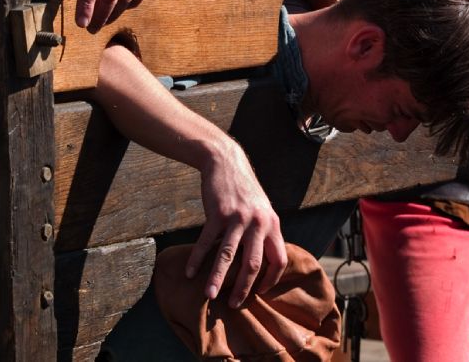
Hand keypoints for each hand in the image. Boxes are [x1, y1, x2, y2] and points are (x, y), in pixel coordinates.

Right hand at [185, 139, 287, 307]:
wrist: (227, 163)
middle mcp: (259, 223)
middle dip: (244, 288)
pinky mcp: (218, 213)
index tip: (259, 292)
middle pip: (254, 264)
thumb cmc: (245, 191)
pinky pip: (207, 241)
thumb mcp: (262, 211)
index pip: (279, 259)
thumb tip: (263, 263)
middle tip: (235, 305)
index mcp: (273, 224)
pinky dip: (198, 259)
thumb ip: (264, 233)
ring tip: (210, 296)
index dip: (271, 279)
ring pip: (229, 256)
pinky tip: (190, 272)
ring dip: (218, 279)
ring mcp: (238, 218)